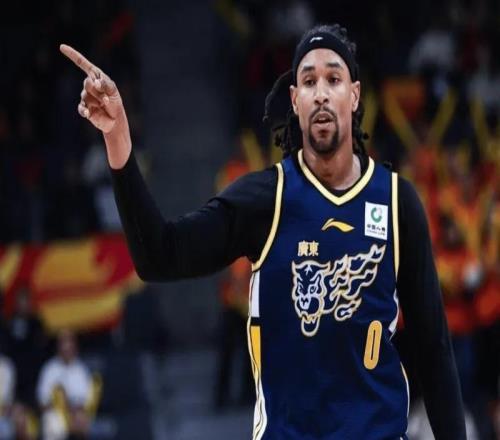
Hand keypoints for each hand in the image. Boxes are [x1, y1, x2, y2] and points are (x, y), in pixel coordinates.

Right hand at [60, 44, 130, 168]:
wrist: (115, 120)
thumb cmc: (115, 103)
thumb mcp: (114, 91)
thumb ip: (105, 84)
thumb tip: (95, 82)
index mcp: (96, 77)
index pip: (83, 64)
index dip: (73, 55)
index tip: (61, 47)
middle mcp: (89, 86)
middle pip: (87, 83)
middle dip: (98, 91)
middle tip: (106, 98)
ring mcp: (85, 97)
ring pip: (86, 96)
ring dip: (97, 101)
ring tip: (104, 105)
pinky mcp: (84, 108)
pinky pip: (81, 108)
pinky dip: (85, 110)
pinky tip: (89, 114)